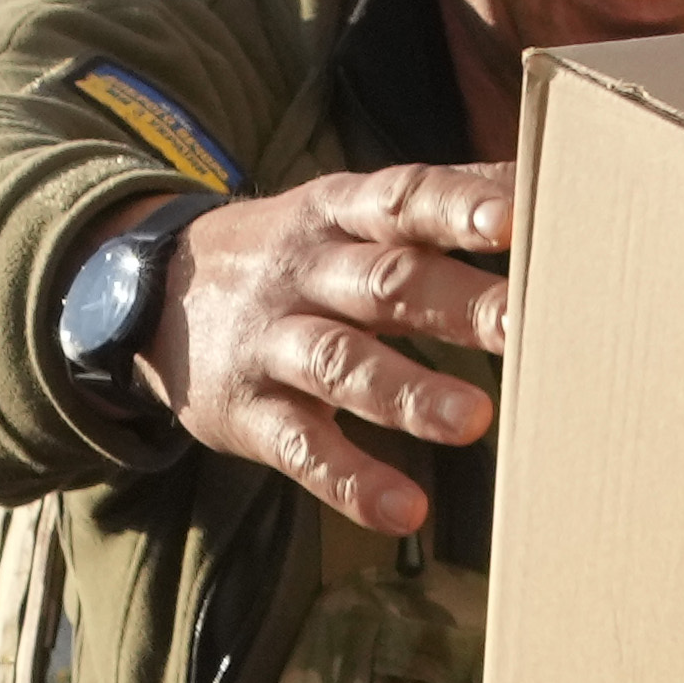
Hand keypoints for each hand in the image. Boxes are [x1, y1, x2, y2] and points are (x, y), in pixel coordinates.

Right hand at [156, 165, 516, 538]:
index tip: (512, 218)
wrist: (147, 297)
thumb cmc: (292, 256)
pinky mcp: (248, 414)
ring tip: (473, 420)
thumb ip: (432, 202)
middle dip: (456, 303)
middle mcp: (306, 271)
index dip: (454, 207)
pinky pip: (301, 449)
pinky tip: (404, 511)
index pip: (400, 199)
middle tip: (525, 325)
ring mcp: (271, 343)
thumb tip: (536, 171)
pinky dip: (351, 481)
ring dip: (408, 392)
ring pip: (341, 363)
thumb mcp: (344, 210)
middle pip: (384, 282)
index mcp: (338, 214)